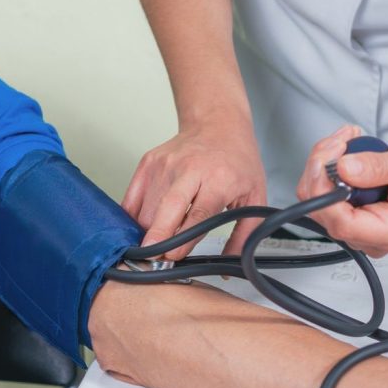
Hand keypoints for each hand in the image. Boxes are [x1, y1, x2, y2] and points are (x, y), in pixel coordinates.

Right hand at [122, 115, 266, 260]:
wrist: (218, 123)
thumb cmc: (237, 160)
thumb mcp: (254, 195)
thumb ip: (244, 232)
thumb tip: (229, 264)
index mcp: (218, 178)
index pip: (198, 214)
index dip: (183, 238)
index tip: (173, 257)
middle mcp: (189, 169)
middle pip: (167, 208)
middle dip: (157, 237)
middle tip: (152, 259)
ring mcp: (165, 164)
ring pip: (147, 207)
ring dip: (146, 231)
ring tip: (151, 248)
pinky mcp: (149, 162)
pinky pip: (134, 196)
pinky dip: (133, 217)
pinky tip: (140, 229)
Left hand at [296, 126, 387, 256]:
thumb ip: (378, 167)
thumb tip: (344, 169)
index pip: (344, 225)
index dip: (326, 195)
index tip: (327, 163)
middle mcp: (377, 235)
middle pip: (326, 215)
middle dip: (322, 173)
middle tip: (338, 142)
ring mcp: (365, 226)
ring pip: (320, 204)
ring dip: (323, 167)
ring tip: (344, 141)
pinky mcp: (356, 213)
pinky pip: (327, 196)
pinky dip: (328, 169)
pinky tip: (343, 151)